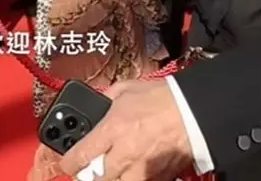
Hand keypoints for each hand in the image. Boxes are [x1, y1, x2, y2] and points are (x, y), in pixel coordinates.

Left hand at [60, 79, 192, 180]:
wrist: (194, 111)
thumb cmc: (161, 98)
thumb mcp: (127, 89)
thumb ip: (108, 98)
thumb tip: (98, 104)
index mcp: (113, 129)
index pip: (81, 155)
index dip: (69, 163)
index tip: (67, 164)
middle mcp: (124, 153)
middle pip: (96, 179)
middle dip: (90, 176)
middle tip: (90, 168)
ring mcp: (142, 169)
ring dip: (112, 179)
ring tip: (113, 171)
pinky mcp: (159, 178)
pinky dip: (134, 178)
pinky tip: (134, 170)